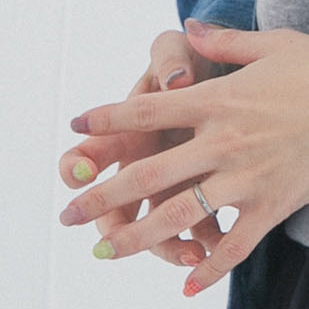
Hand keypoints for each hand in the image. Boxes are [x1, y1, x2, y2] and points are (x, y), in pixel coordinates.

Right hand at [57, 27, 230, 270]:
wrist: (232, 79)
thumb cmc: (195, 64)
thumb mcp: (181, 54)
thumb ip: (172, 60)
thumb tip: (175, 79)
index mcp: (127, 133)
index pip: (86, 154)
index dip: (76, 165)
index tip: (81, 174)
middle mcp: (141, 165)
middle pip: (112, 210)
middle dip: (114, 230)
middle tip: (110, 247)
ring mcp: (171, 186)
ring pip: (154, 229)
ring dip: (166, 246)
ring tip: (192, 254)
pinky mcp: (203, 195)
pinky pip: (199, 228)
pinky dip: (207, 242)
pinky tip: (221, 250)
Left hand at [58, 19, 308, 294]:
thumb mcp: (276, 44)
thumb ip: (226, 43)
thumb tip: (191, 27)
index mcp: (220, 99)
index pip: (149, 109)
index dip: (108, 119)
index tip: (76, 127)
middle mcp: (225, 141)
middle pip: (150, 172)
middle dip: (103, 194)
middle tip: (67, 213)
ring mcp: (248, 178)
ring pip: (181, 214)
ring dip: (138, 237)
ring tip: (106, 252)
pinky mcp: (274, 205)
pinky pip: (235, 243)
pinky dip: (210, 266)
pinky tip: (186, 286)